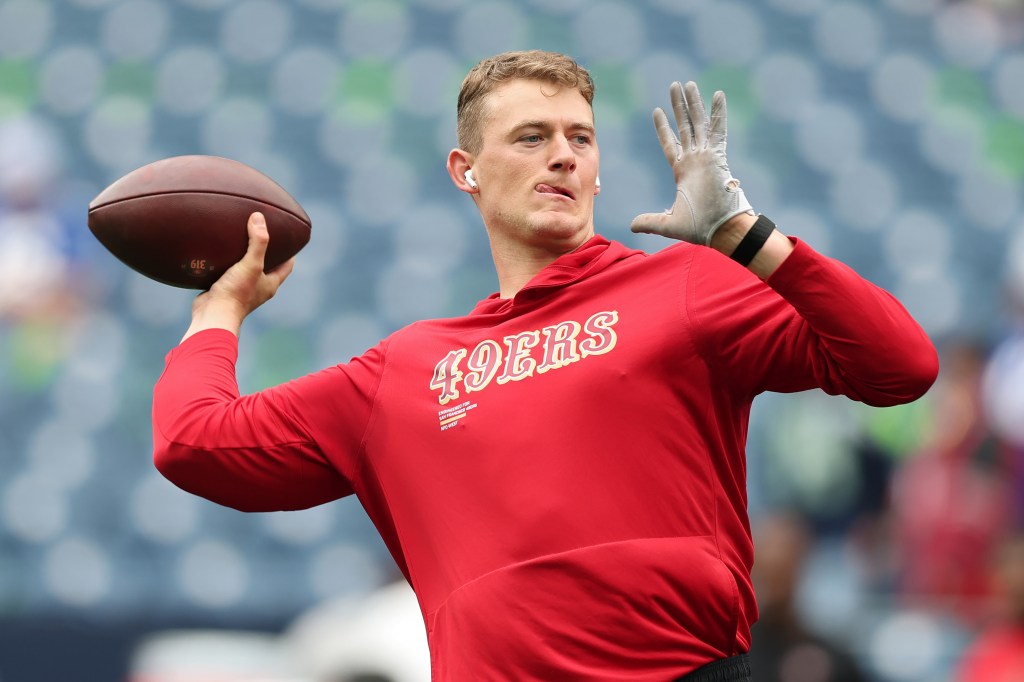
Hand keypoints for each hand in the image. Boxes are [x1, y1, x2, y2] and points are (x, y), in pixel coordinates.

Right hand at [183, 212, 294, 340]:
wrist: (212, 314)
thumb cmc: (236, 292)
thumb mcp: (251, 264)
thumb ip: (257, 242)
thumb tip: (259, 217)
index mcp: (270, 284)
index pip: (287, 265)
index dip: (290, 252)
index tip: (288, 236)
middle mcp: (258, 288)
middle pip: (267, 266)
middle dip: (266, 251)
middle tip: (260, 232)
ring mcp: (241, 289)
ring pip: (246, 269)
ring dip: (244, 256)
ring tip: (239, 238)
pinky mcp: (224, 289)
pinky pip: (227, 272)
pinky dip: (225, 262)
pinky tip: (218, 250)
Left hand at [630, 81, 753, 245]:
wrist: (721, 229)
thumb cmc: (700, 227)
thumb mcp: (668, 224)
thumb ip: (650, 221)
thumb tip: (632, 226)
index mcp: (683, 171)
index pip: (671, 144)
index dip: (664, 128)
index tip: (657, 111)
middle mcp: (695, 160)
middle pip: (685, 126)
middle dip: (679, 107)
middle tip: (674, 86)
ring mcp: (707, 156)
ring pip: (698, 123)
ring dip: (693, 103)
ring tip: (688, 84)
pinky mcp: (718, 156)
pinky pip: (718, 130)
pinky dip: (718, 112)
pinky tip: (717, 95)